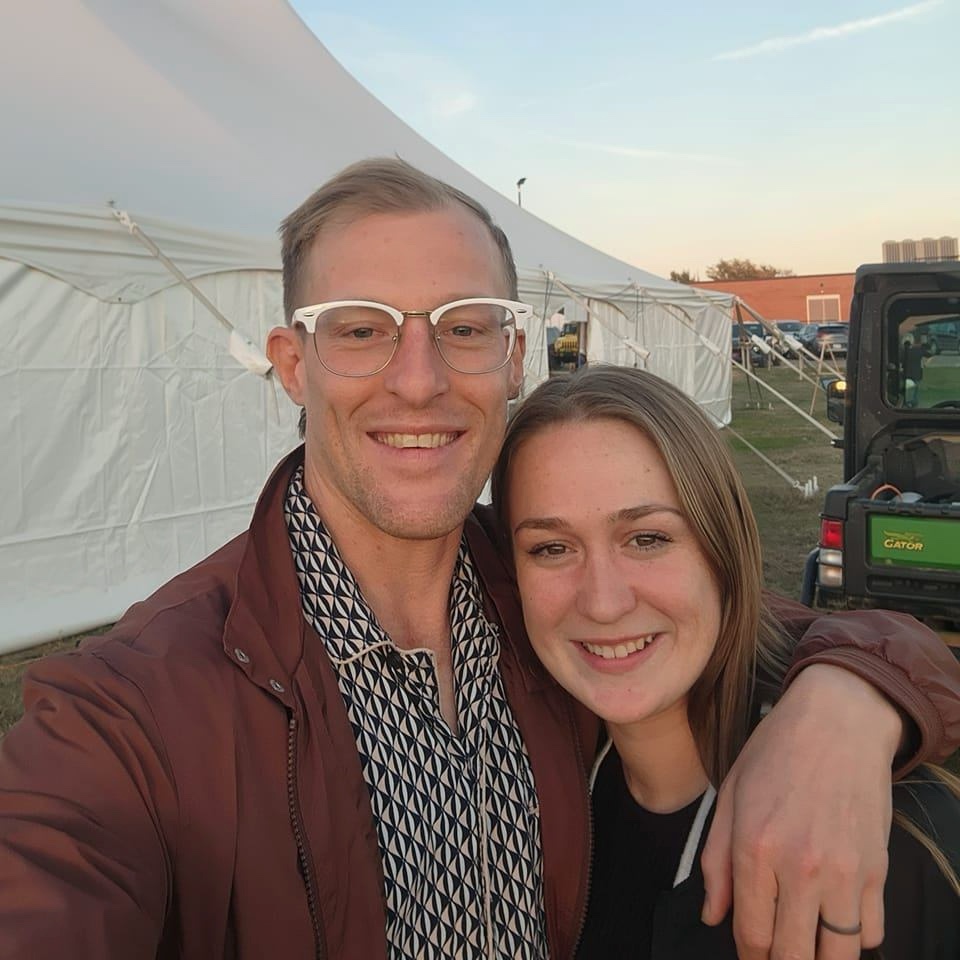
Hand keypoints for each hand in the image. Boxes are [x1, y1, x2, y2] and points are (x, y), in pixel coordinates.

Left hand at [700, 664, 899, 959]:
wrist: (838, 721)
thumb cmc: (776, 752)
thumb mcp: (730, 795)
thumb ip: (715, 861)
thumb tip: (713, 916)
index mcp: (756, 849)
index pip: (751, 935)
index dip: (748, 956)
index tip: (749, 955)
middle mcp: (801, 869)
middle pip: (793, 956)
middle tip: (775, 950)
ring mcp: (845, 873)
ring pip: (838, 956)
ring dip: (819, 957)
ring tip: (805, 945)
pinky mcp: (877, 870)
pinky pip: (873, 933)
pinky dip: (856, 938)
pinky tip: (836, 920)